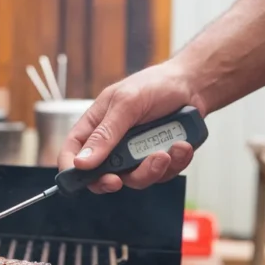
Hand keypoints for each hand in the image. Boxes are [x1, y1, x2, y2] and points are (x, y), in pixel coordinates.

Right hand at [57, 61, 205, 192]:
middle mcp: (113, 144)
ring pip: (135, 179)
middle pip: (102, 176)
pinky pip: (162, 175)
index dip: (70, 169)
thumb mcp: (127, 104)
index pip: (72, 151)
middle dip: (115, 179)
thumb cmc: (156, 85)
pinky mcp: (158, 160)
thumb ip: (105, 134)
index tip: (80, 179)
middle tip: (119, 179)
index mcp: (96, 125)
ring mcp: (136, 154)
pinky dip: (175, 162)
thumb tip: (82, 162)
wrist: (193, 86)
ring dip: (153, 169)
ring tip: (167, 151)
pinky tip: (182, 144)